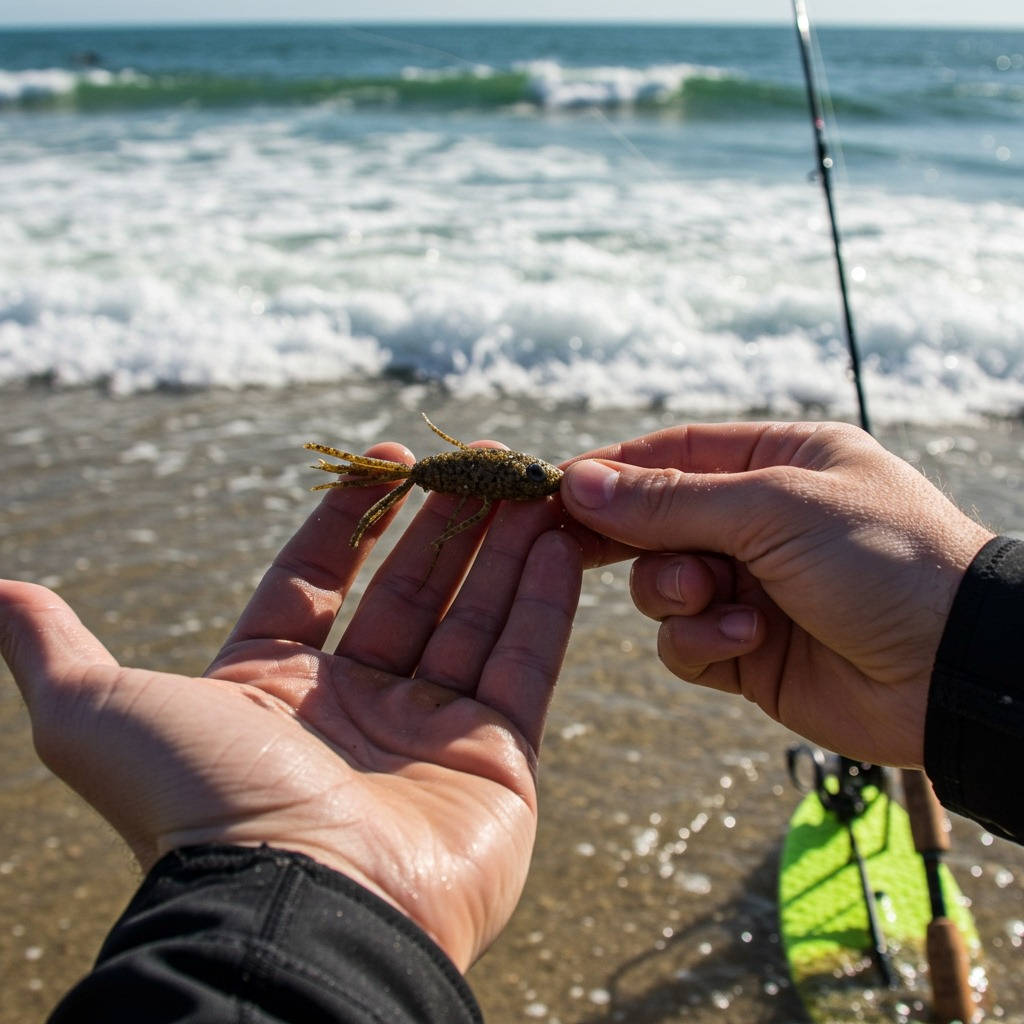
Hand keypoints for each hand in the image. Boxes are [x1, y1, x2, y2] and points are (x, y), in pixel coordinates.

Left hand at [0, 441, 581, 971]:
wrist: (302, 917)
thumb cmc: (201, 807)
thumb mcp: (98, 715)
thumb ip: (58, 651)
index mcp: (272, 688)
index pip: (320, 576)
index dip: (353, 514)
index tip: (389, 457)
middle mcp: (354, 709)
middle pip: (410, 588)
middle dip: (446, 518)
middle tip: (482, 456)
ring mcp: (430, 734)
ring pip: (475, 617)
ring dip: (504, 547)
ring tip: (532, 482)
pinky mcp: (498, 761)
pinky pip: (525, 664)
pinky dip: (544, 602)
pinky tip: (558, 540)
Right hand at [560, 421, 992, 768]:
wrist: (957, 671)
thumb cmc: (883, 559)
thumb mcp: (773, 507)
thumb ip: (670, 500)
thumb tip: (578, 481)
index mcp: (777, 462)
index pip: (672, 454)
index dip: (612, 471)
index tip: (554, 489)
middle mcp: (760, 521)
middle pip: (654, 521)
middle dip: (624, 536)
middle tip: (569, 547)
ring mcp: (751, 588)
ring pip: (660, 586)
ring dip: (673, 592)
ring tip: (713, 595)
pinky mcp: (748, 652)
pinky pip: (686, 643)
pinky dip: (702, 641)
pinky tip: (746, 639)